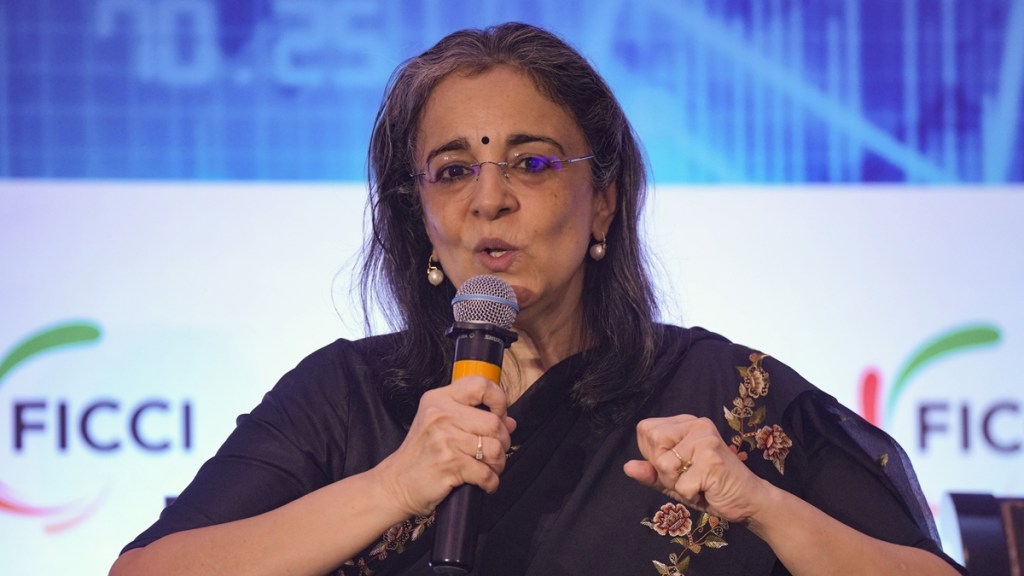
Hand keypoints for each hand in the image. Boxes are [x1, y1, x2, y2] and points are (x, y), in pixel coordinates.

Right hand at [372, 375, 516, 516]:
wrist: (396, 483)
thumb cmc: (420, 454)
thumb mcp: (440, 425)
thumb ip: (474, 418)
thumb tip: (509, 421)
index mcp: (439, 399)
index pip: (480, 385)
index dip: (499, 399)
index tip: (499, 414)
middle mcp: (441, 415)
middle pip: (494, 423)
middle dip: (503, 441)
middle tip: (495, 451)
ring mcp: (445, 440)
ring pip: (494, 449)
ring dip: (499, 463)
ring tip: (490, 468)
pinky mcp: (449, 465)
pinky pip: (486, 473)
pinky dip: (491, 482)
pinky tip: (484, 483)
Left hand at [623, 415, 771, 523]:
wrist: (749, 501)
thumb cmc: (710, 488)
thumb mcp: (674, 481)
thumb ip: (651, 473)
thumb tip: (627, 467)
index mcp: (685, 423)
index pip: (646, 430)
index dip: (653, 454)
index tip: (677, 465)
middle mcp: (696, 424)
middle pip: (653, 442)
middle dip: (664, 469)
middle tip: (689, 476)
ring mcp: (705, 439)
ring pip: (664, 464)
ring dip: (678, 484)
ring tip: (699, 483)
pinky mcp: (712, 458)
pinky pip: (681, 484)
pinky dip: (691, 495)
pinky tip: (708, 489)